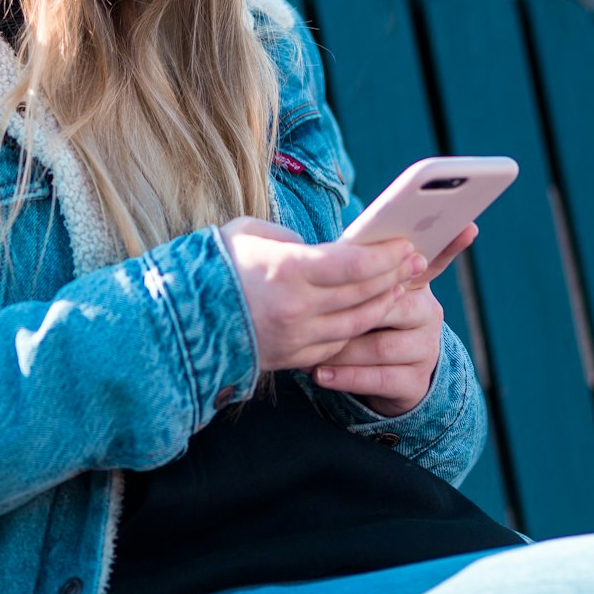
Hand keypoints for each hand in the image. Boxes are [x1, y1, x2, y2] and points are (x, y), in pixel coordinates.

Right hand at [219, 217, 426, 373]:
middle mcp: (297, 307)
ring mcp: (294, 338)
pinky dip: (356, 330)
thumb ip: (286, 237)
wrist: (176, 320)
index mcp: (287, 269)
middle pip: (362, 293)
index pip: (354, 263)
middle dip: (395, 276)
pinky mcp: (289, 359)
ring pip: (355, 323)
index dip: (385, 255)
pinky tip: (366, 316)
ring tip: (400, 287)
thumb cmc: (210, 267)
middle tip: (416, 262)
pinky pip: (335, 346)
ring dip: (382, 304)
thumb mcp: (246, 233)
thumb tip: (314, 248)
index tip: (404, 244)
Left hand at [311, 223, 478, 414]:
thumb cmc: (366, 322)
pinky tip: (321, 374)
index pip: (432, 260)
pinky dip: (345, 376)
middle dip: (355, 310)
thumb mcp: (365, 294)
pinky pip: (378, 379)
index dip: (450, 245)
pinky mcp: (414, 382)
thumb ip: (360, 272)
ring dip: (342, 350)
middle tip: (319, 311)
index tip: (467, 226)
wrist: (385, 378)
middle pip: (393, 305)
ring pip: (381, 346)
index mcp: (414, 284)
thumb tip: (340, 247)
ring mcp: (425, 349)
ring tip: (311, 350)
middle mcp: (427, 313)